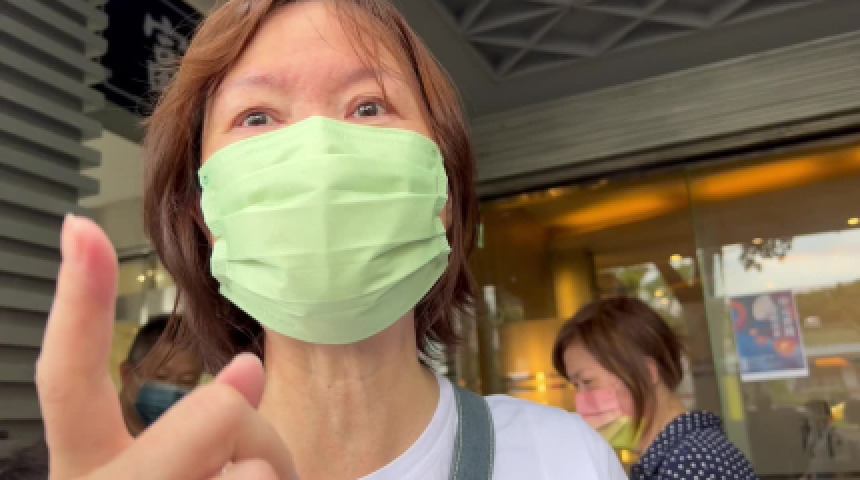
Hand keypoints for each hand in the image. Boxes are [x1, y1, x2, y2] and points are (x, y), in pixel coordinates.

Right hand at [37, 215, 295, 479]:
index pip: (71, 377)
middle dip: (248, 428)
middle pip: (214, 413)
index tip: (81, 229)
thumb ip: (208, 419)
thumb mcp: (195, 464)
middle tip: (247, 468)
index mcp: (92, 465)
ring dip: (272, 473)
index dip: (79, 301)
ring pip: (256, 463)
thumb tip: (247, 368)